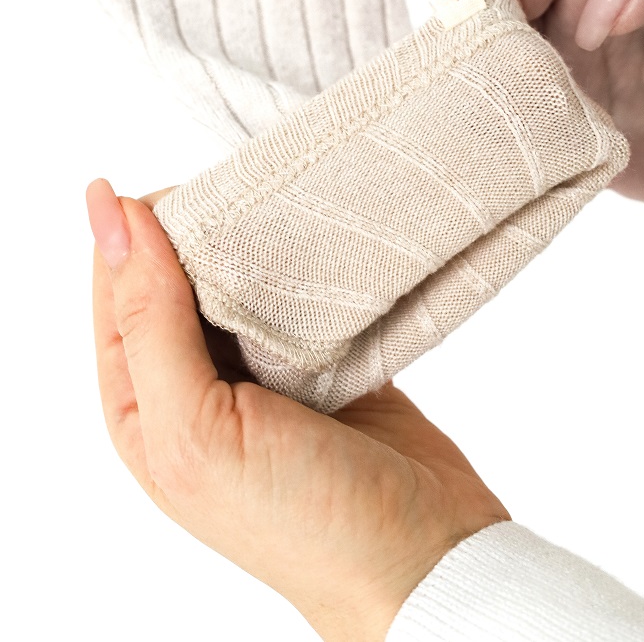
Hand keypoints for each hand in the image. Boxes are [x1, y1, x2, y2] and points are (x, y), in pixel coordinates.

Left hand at [89, 179, 509, 641]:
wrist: (423, 556)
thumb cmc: (301, 523)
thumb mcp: (196, 433)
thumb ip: (151, 325)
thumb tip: (117, 225)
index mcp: (145, 406)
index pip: (115, 293)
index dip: (130, 236)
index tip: (170, 191)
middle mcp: (196, 385)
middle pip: (175, 277)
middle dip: (194, 230)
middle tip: (233, 195)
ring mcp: (260, 370)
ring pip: (237, 277)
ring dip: (250, 242)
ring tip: (272, 205)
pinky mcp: (319, 358)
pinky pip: (297, 291)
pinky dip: (301, 262)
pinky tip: (312, 239)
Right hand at [450, 0, 643, 211]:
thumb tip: (602, 11)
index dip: (478, 6)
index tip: (501, 51)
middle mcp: (563, 28)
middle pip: (474, 43)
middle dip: (462, 71)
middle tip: (487, 109)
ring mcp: (567, 92)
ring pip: (484, 101)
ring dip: (475, 123)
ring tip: (485, 147)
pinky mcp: (578, 152)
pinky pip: (522, 157)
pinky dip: (506, 168)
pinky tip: (507, 177)